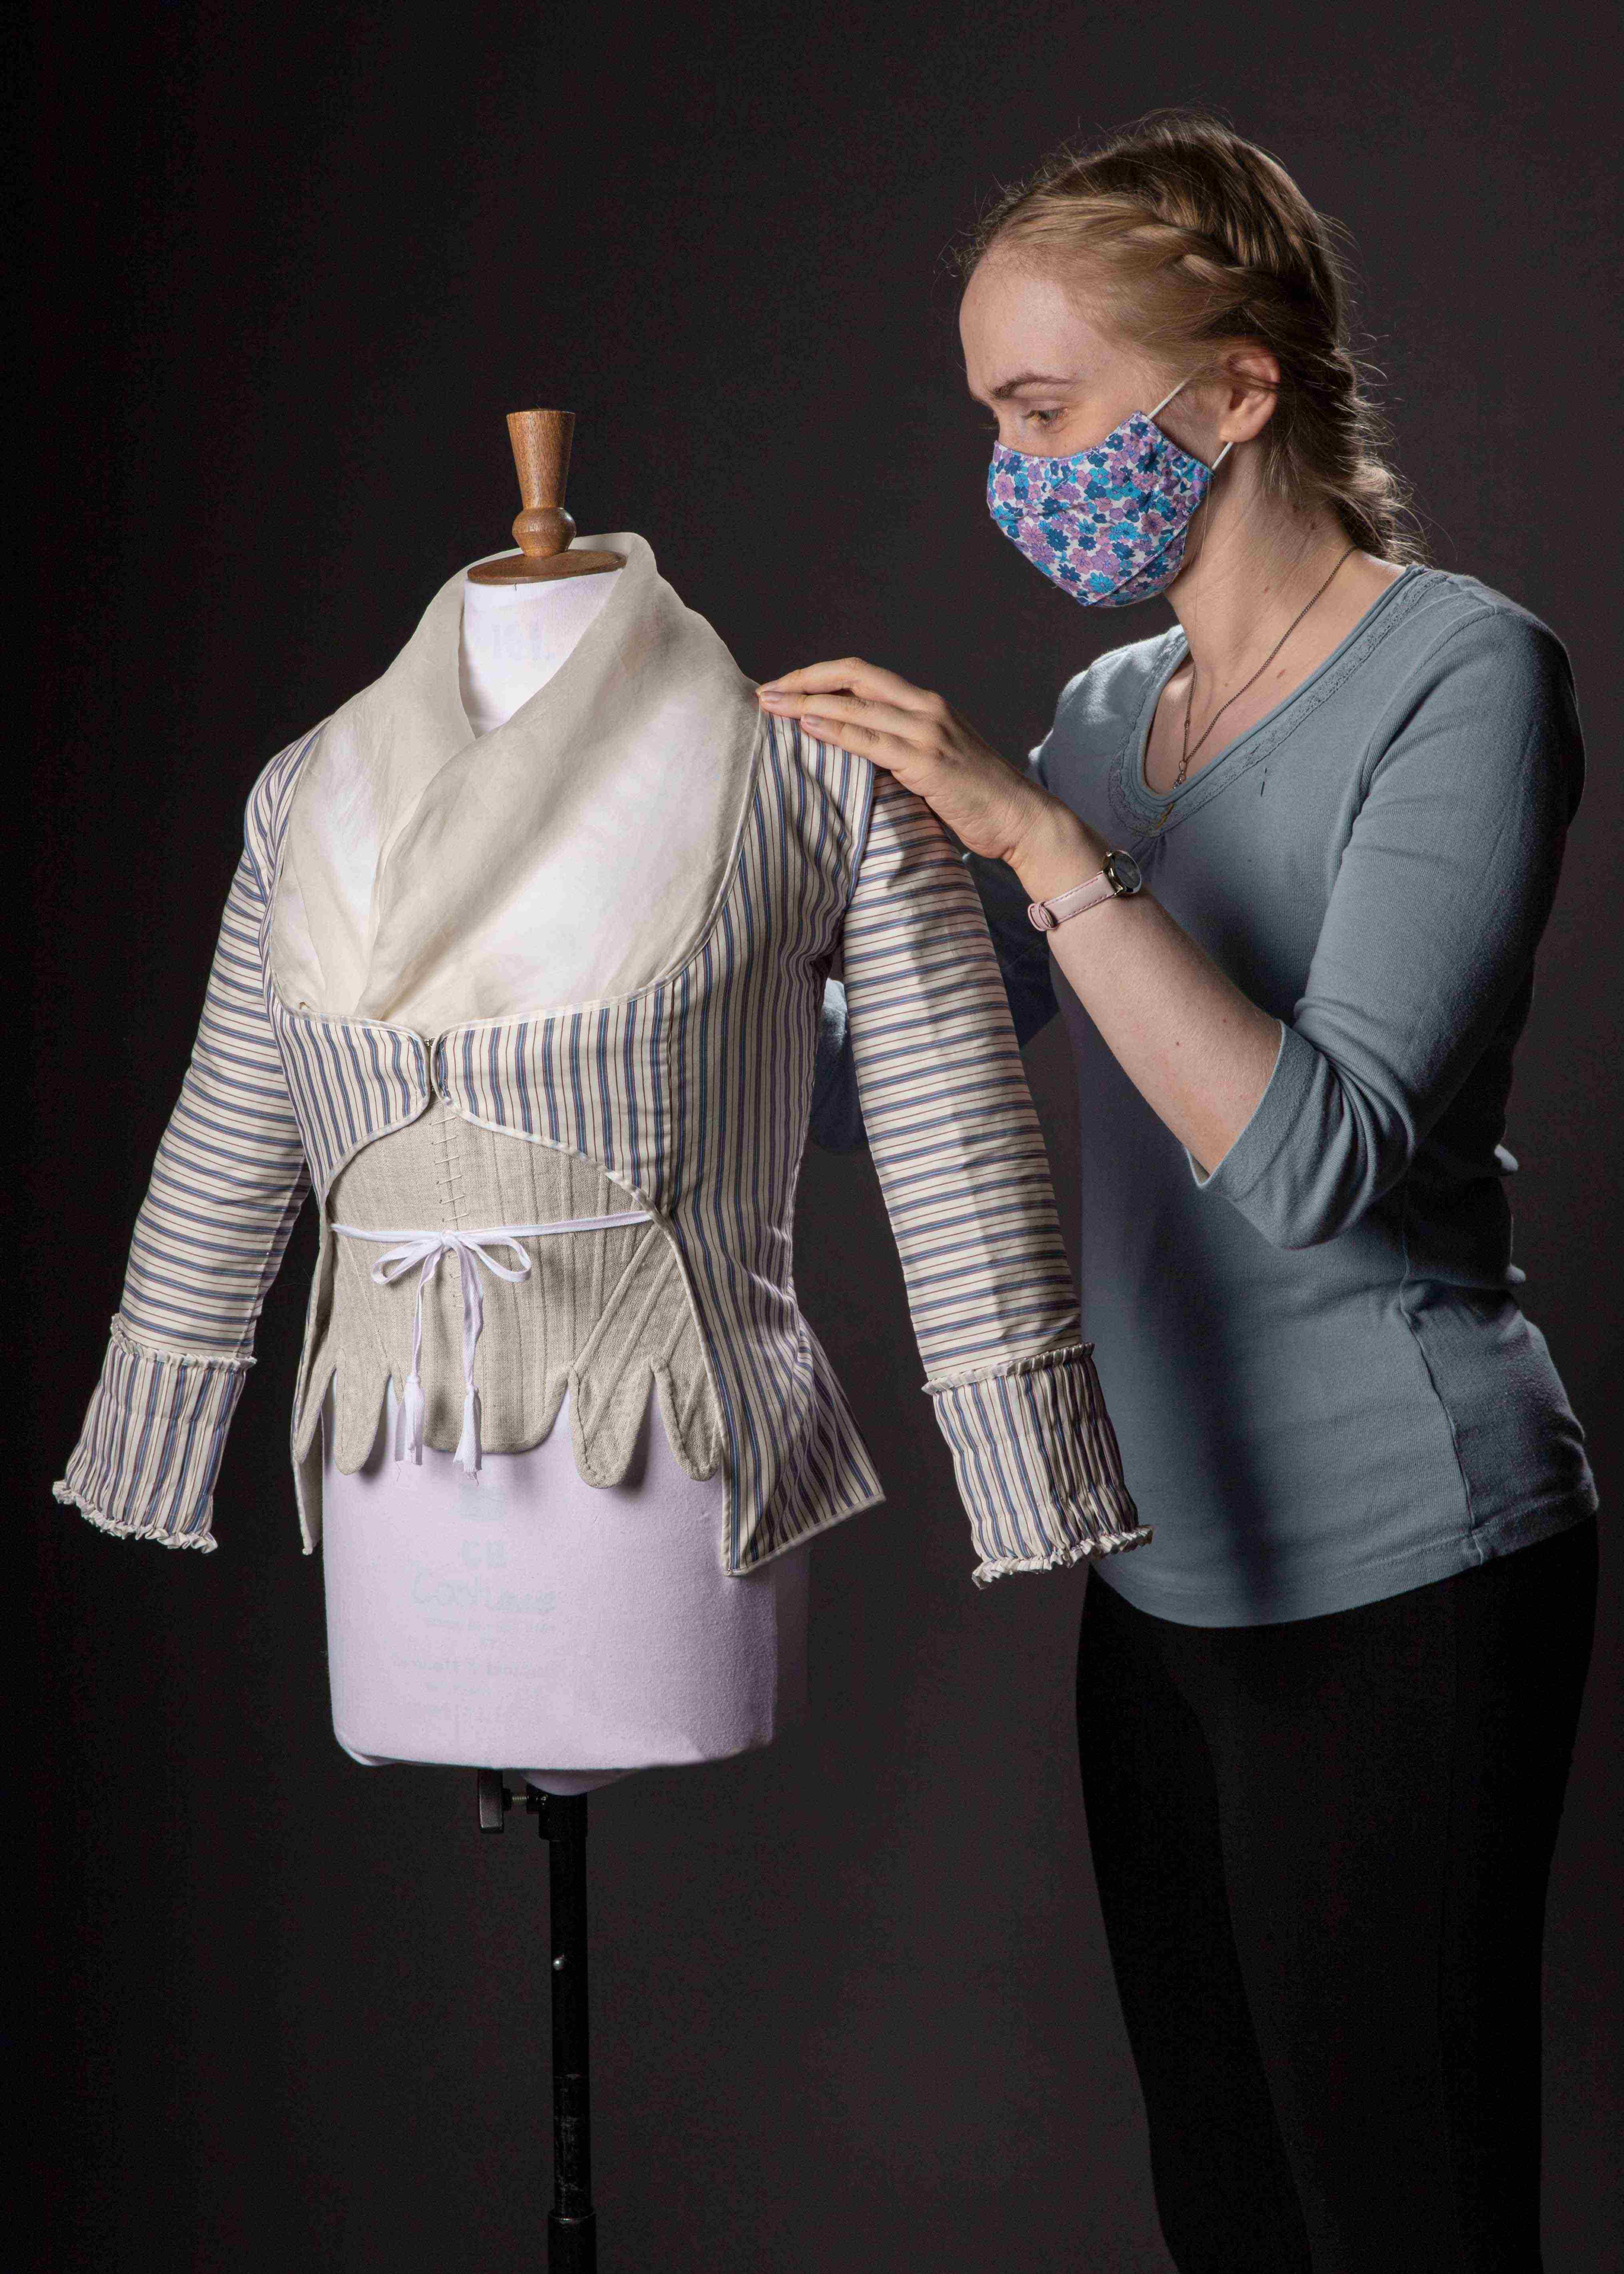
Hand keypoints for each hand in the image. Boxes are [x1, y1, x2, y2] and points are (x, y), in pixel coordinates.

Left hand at [757, 658, 1088, 877]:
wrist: (1023, 820)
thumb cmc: (977, 798)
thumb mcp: (934, 762)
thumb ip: (899, 748)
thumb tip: (854, 752)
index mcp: (926, 704)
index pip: (863, 674)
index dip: (819, 674)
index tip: (785, 686)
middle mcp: (926, 708)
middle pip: (853, 677)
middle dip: (803, 681)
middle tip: (763, 691)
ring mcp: (928, 732)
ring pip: (856, 706)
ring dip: (807, 704)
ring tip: (771, 707)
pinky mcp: (928, 762)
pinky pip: (871, 741)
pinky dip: (835, 732)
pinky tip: (806, 727)